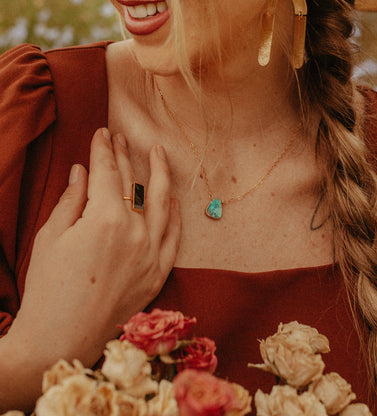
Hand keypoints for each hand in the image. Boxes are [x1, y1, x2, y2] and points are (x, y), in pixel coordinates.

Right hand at [0, 128, 180, 410]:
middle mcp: (136, 233)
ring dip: (161, 175)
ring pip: (163, 205)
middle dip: (127, 156)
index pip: (107, 173)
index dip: (103, 150)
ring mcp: (151, 254)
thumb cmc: (48, 288)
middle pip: (134, 184)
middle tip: (123, 138)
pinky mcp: (158, 274)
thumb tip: (82, 171)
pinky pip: (174, 238)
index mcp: (106, 220)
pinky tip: (174, 200)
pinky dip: (176, 217)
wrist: (60, 339)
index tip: (102, 134)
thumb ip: (72, 199)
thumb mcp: (51, 237)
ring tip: (159, 154)